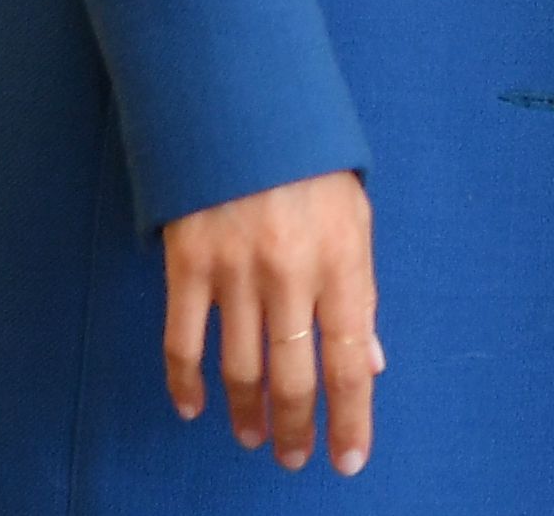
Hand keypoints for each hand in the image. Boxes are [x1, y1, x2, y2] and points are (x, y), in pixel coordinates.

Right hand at [163, 170, 380, 475]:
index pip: (351, 361)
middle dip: (296, 428)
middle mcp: (290, 272)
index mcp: (341, 258)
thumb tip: (369, 362)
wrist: (242, 96)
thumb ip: (361, 290)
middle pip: (294, 376)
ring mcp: (235, 269)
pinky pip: (183, 339)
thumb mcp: (354, 215)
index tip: (347, 458)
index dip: (350, 418)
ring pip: (240, 367)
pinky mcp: (187, 261)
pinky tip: (193, 407)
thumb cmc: (308, 159)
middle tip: (294, 457)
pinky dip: (185, 381)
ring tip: (253, 435)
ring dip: (246, 411)